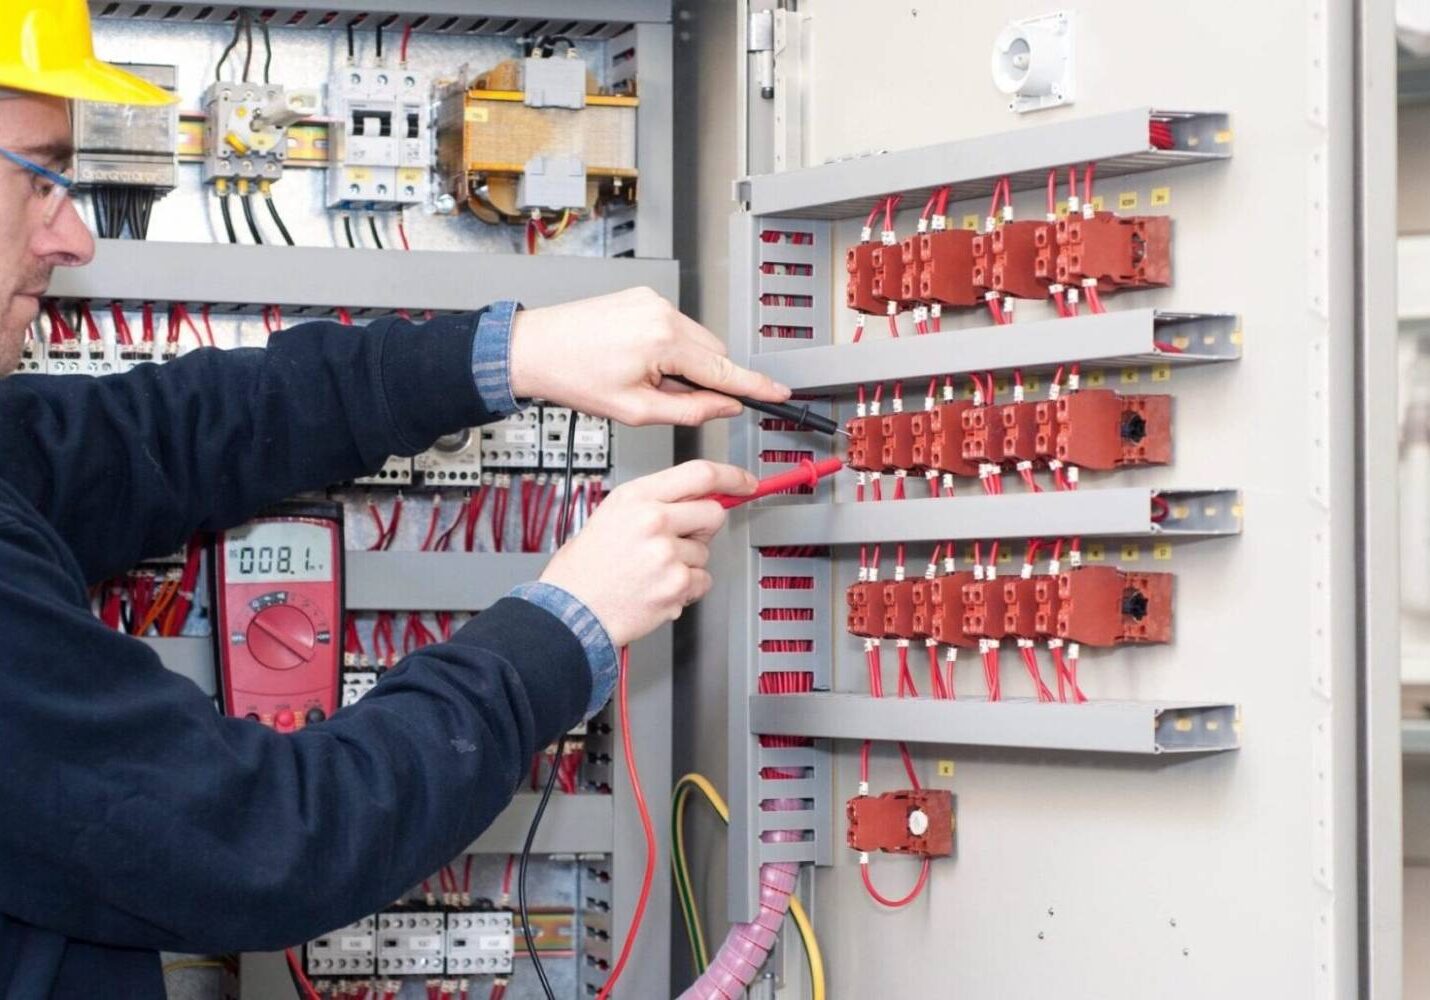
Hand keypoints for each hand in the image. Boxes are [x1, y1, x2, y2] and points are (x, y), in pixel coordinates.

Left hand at [508, 287, 790, 426]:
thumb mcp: (636, 410)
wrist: (535, 349)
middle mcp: (663, 313)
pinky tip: (638, 361)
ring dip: (685, 364)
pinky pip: (675, 327)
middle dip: (705, 379)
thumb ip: (689, 409)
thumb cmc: (574, 377)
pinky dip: (669, 348)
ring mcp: (653, 301)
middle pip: (714, 353)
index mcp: (663, 341)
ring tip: (643, 379)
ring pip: (695, 340)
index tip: (779, 393)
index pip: (724, 369)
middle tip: (670, 399)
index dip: (754, 386)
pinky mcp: (643, 297)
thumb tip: (723, 406)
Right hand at [538, 460, 755, 645]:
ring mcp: (667, 554)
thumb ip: (655, 501)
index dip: (731, 476)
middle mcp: (654, 521)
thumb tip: (697, 497)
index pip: (700, 474)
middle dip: (703, 527)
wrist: (570, 611)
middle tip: (678, 540)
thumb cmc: (585, 568)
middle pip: (713, 513)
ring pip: (705, 552)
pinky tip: (657, 588)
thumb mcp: (611, 514)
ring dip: (687, 563)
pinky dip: (686, 589)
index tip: (745, 482)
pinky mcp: (676, 586)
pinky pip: (702, 581)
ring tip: (652, 571)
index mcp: (636, 497)